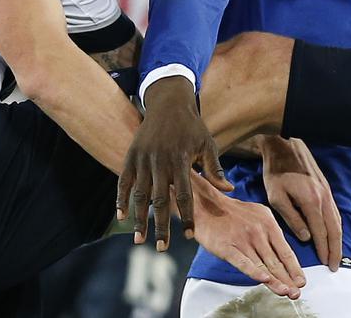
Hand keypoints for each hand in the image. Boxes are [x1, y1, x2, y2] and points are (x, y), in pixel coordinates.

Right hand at [117, 77, 232, 250]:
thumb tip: (229, 190)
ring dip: (139, 219)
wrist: (168, 102)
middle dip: (161, 226)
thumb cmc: (192, 126)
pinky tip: (121, 216)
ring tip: (139, 240)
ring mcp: (143, 159)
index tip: (190, 236)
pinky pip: (123, 181)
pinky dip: (121, 199)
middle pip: (160, 200)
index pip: (185, 195)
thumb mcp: (208, 143)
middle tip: (161, 248)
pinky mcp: (131, 156)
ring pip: (140, 195)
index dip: (187, 216)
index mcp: (181, 160)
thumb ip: (215, 168)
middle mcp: (160, 161)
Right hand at [191, 172, 306, 298]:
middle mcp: (258, 232)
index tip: (301, 281)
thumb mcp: (259, 214)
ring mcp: (242, 240)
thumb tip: (284, 253)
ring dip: (275, 281)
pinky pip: (242, 262)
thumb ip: (271, 232)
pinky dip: (254, 271)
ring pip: (262, 264)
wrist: (206, 205)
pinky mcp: (227, 247)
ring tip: (285, 292)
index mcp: (268, 223)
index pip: (285, 250)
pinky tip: (263, 280)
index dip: (294, 268)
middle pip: (276, 260)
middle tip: (296, 292)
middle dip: (288, 279)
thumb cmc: (233, 212)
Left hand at [261, 136, 342, 270]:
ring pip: (337, 220)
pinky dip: (336, 225)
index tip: (325, 264)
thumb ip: (292, 218)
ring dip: (338, 239)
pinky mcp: (326, 187)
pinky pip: (335, 211)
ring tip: (336, 254)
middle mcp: (324, 197)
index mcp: (311, 201)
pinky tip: (334, 233)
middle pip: (334, 229)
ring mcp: (327, 192)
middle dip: (335, 249)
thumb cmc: (276, 172)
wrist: (284, 145)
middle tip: (335, 266)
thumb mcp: (277, 197)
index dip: (323, 250)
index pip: (321, 232)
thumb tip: (306, 237)